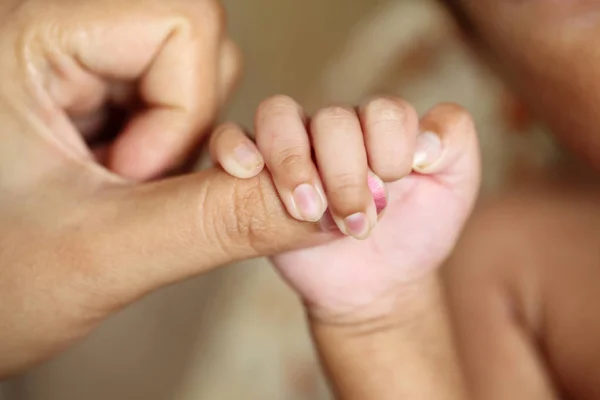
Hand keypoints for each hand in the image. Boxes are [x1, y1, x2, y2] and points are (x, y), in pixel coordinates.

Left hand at [0, 0, 333, 376]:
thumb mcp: (107, 254)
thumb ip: (222, 223)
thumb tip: (323, 206)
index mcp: (30, 35)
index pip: (181, 17)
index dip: (184, 105)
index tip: (130, 176)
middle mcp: (52, 28)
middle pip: (195, 36)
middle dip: (187, 123)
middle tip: (125, 182)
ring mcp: (70, 53)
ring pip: (192, 64)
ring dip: (182, 136)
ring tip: (119, 183)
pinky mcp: (87, 83)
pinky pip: (171, 90)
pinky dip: (170, 142)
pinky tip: (122, 176)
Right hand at [211, 95, 480, 320]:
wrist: (376, 282)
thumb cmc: (414, 232)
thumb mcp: (456, 188)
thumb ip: (455, 144)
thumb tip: (419, 136)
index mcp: (380, 124)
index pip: (383, 110)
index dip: (390, 151)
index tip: (395, 190)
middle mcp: (335, 128)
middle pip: (332, 119)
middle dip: (347, 176)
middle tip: (358, 223)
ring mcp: (293, 149)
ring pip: (278, 116)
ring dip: (294, 162)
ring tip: (310, 210)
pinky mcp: (256, 177)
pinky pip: (228, 139)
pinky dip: (232, 147)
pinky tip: (247, 170)